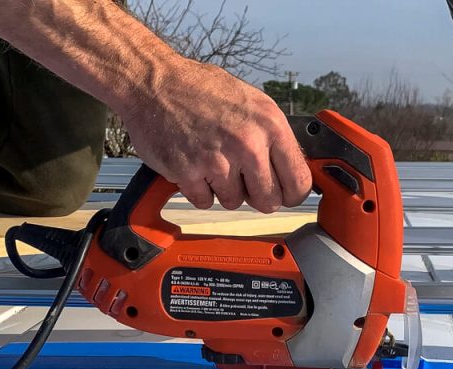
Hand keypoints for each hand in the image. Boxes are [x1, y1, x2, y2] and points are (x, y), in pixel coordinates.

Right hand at [120, 57, 311, 212]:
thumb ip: (272, 136)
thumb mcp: (251, 102)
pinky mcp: (189, 174)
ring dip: (224, 190)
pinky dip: (198, 190)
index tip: (283, 193)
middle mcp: (248, 144)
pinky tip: (194, 165)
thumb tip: (289, 167)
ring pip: (234, 202)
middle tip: (243, 181)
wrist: (153, 83)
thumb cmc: (200, 89)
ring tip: (212, 161)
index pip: (298, 182)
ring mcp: (218, 161)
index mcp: (270, 125)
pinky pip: (204, 201)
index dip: (291, 194)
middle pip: (269, 201)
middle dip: (256, 196)